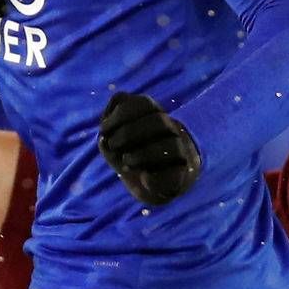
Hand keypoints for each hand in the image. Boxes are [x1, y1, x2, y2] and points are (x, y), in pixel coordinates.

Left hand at [98, 92, 201, 206]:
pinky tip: (143, 176)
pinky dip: (154, 175)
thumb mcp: (114, 144)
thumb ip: (107, 137)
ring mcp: (182, 149)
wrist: (153, 186)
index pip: (144, 103)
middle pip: (158, 120)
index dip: (121, 113)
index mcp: (154, 115)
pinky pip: (174, 171)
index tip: (103, 129)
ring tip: (126, 161)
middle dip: (129, 132)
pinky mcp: (185, 172)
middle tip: (113, 145)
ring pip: (170, 144)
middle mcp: (171, 128)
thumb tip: (104, 139)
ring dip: (142, 154)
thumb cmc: (131, 159)